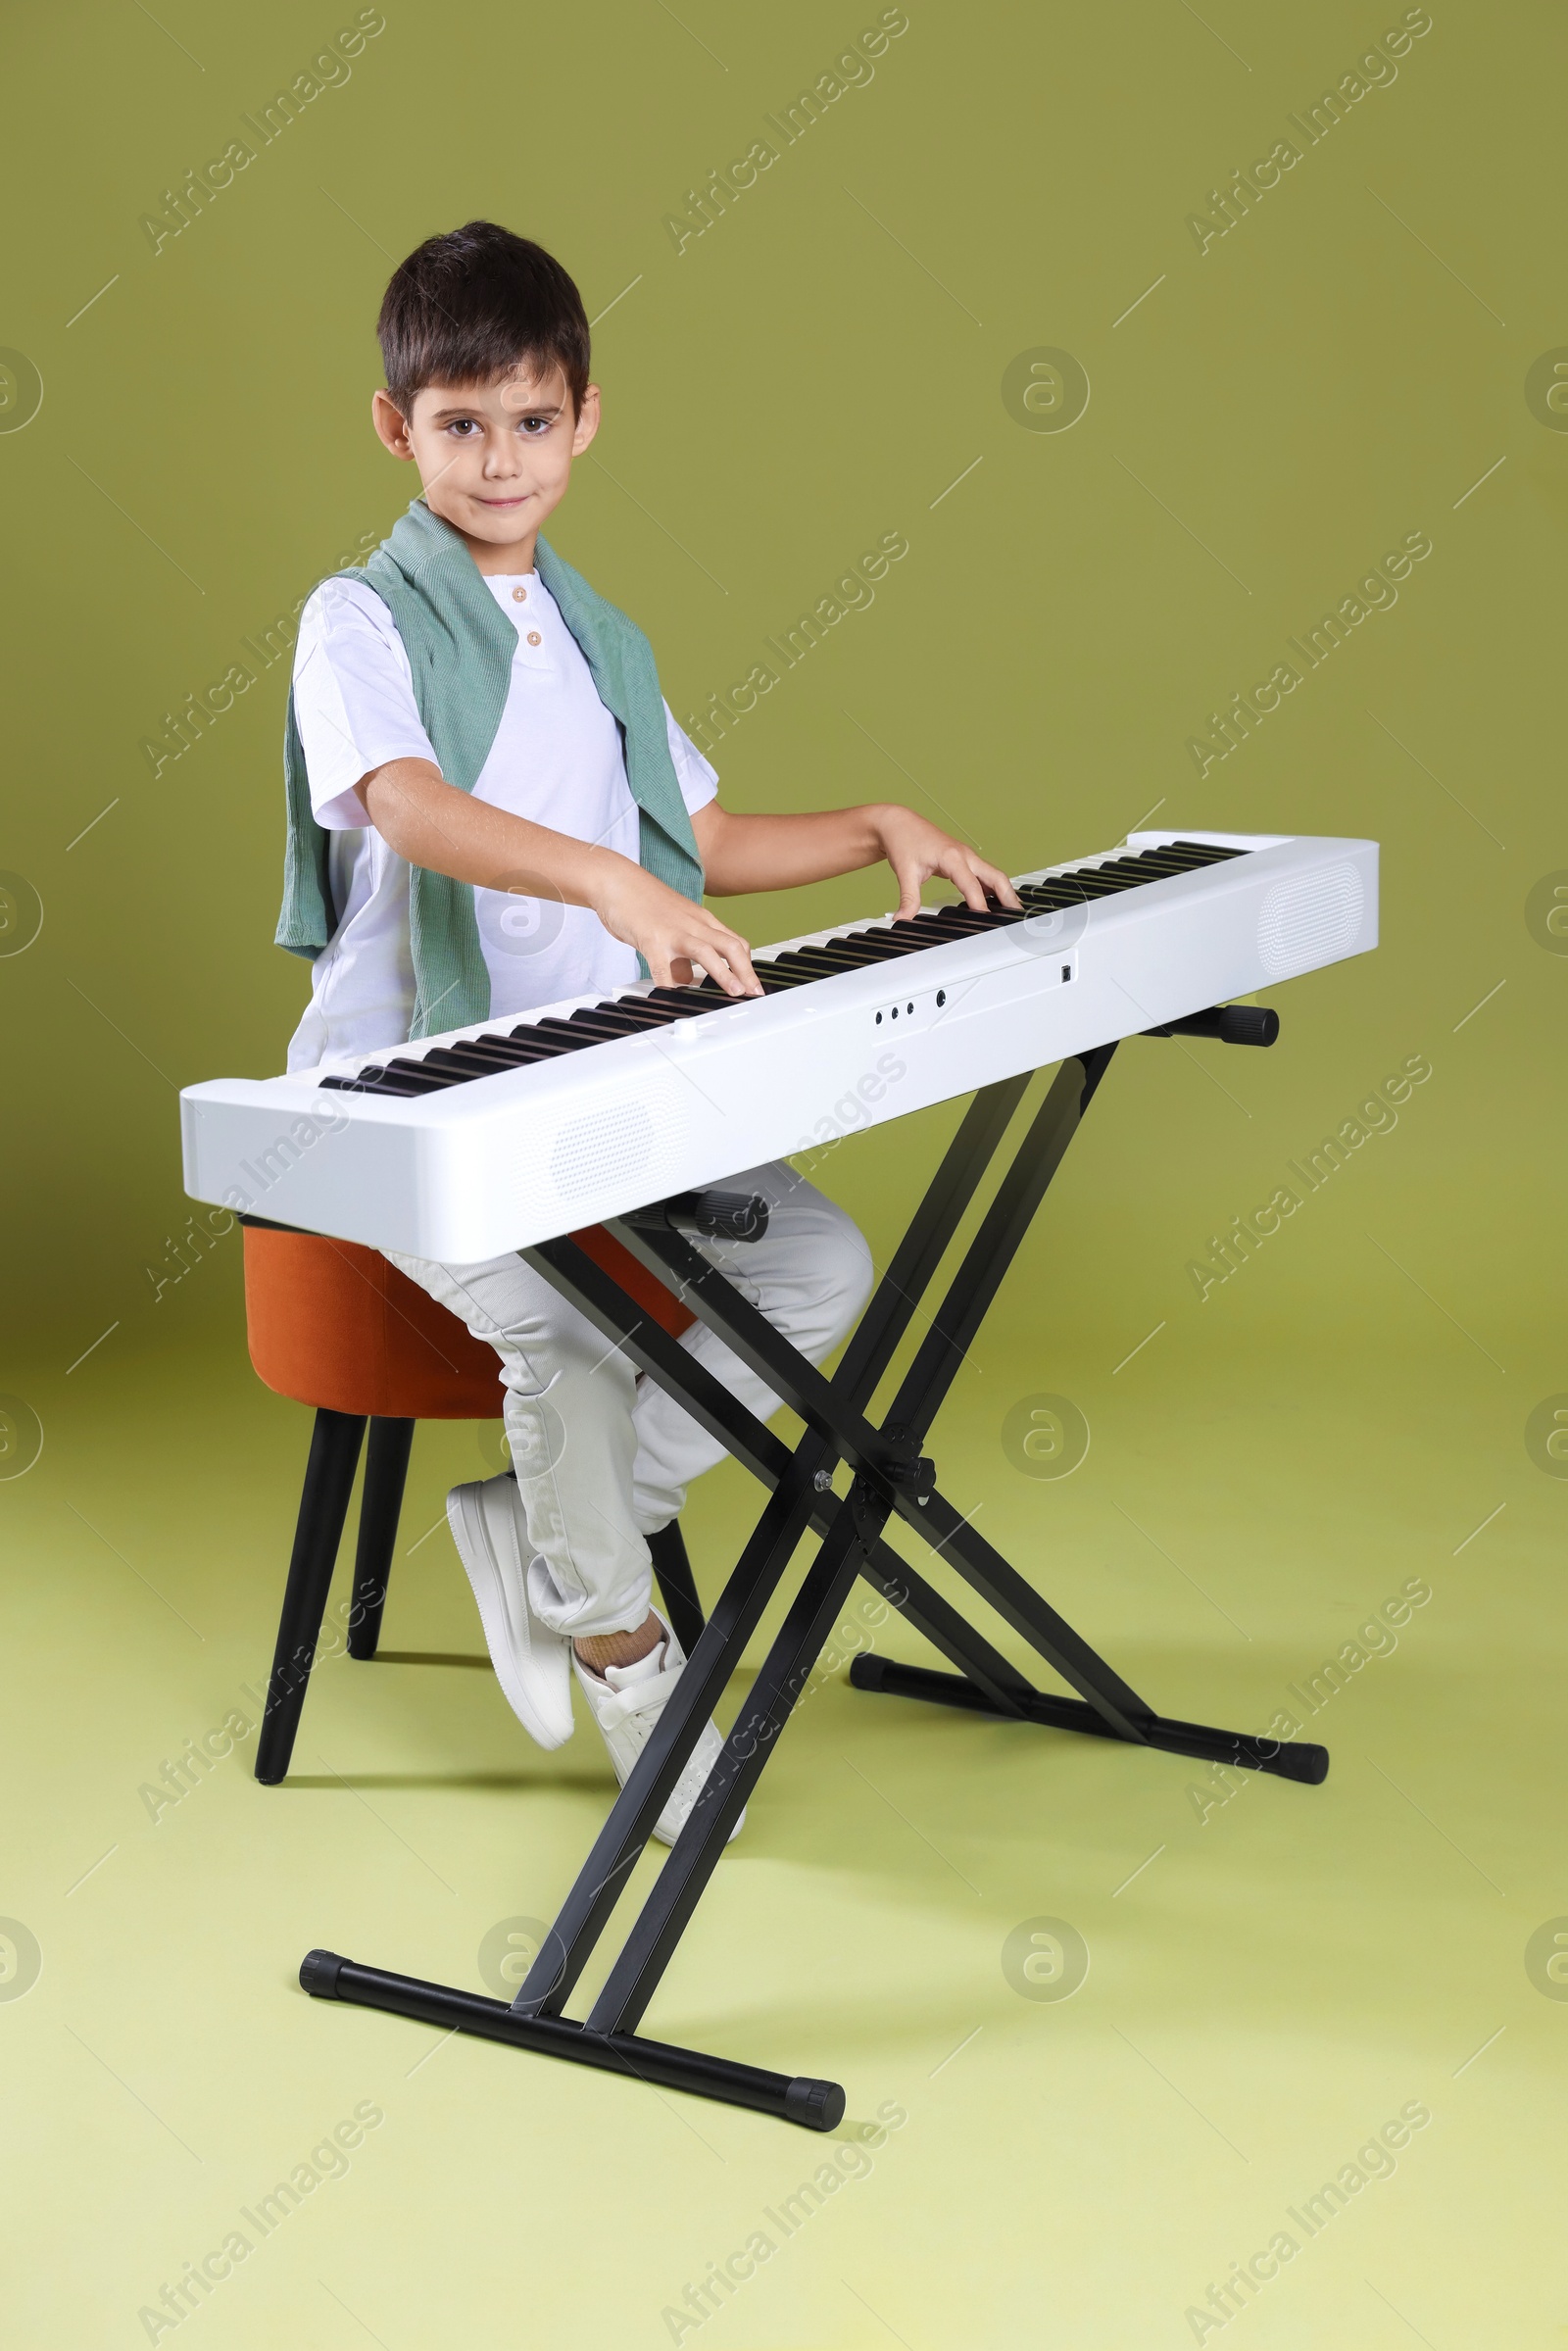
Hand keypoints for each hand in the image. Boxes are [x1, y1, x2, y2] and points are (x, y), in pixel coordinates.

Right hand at [591, 856, 761, 995]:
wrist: (616, 880)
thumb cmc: (643, 902)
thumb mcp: (673, 926)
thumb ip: (683, 956)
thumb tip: (688, 981)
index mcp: (702, 920)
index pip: (735, 942)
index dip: (748, 965)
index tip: (754, 986)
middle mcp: (693, 924)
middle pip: (730, 945)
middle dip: (746, 971)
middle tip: (755, 993)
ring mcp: (673, 931)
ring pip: (706, 951)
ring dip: (724, 973)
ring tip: (735, 992)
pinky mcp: (651, 939)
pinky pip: (662, 967)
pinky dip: (669, 985)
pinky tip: (674, 999)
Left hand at [873, 807, 1021, 919]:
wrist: (899, 824)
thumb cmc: (904, 842)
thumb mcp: (905, 873)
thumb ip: (908, 899)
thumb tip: (902, 919)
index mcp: (952, 857)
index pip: (972, 887)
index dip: (980, 907)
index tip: (984, 923)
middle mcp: (965, 855)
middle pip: (996, 877)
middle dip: (1008, 897)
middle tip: (1015, 917)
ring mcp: (967, 856)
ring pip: (993, 874)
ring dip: (1004, 892)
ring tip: (1012, 912)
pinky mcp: (964, 859)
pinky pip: (984, 874)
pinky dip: (993, 887)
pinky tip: (996, 901)